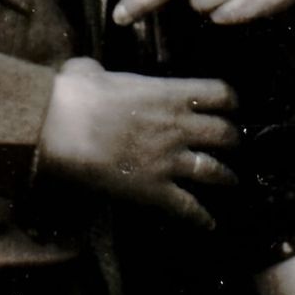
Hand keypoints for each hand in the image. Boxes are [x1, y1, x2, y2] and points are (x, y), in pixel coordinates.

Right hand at [39, 56, 237, 226]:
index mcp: (169, 93)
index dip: (231, 100)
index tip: (232, 106)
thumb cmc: (75, 94)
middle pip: (225, 134)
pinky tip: (209, 224)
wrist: (59, 128)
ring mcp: (168, 161)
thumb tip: (90, 73)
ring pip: (214, 171)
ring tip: (233, 182)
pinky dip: (201, 218)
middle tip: (235, 144)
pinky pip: (186, 207)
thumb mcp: (94, 70)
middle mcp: (178, 127)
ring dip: (227, 177)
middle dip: (234, 140)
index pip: (220, 93)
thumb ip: (102, 72)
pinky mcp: (152, 191)